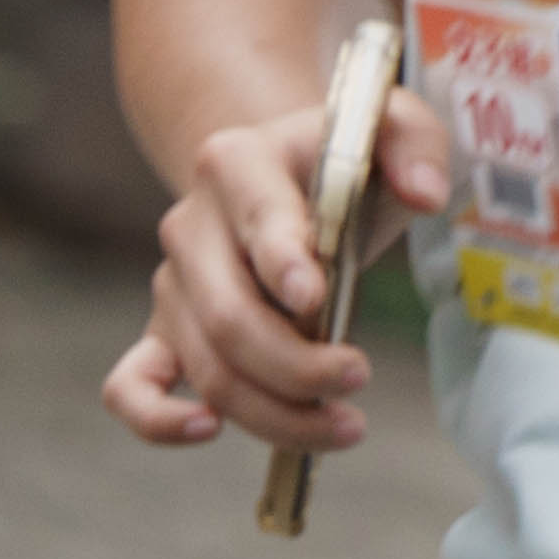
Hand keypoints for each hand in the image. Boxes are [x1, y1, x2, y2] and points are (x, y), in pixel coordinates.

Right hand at [100, 79, 453, 453]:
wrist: (281, 171)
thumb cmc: (343, 160)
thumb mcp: (389, 129)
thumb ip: (416, 146)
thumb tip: (427, 196)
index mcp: (237, 163)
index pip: (258, 223)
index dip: (284, 265)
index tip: (318, 300)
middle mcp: (190, 225)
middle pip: (229, 316)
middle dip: (296, 365)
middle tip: (359, 376)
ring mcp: (171, 283)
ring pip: (206, 366)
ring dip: (273, 412)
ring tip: (345, 426)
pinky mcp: (163, 331)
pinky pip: (131, 385)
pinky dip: (157, 419)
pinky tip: (210, 430)